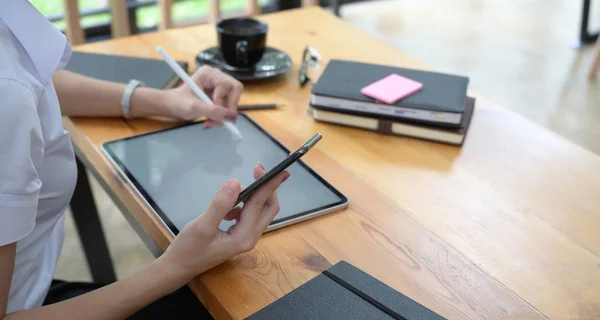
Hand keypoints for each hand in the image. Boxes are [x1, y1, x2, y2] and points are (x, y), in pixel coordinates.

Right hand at [156, 163, 289, 280]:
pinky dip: (242, 204)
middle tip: (256, 169)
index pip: (260, 204)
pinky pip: (248, 215)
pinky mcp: (238, 236)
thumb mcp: (202, 226)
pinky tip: (227, 206)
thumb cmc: (188, 249)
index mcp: (244, 236)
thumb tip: (236, 182)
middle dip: (267, 188)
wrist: (177, 268)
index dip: (268, 184)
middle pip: (269, 208)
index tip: (278, 169)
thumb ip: (220, 205)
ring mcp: (245, 238)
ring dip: (253, 195)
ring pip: (259, 211)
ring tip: (237, 186)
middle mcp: (250, 238)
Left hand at [163, 65, 242, 127]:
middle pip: (234, 92)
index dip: (225, 100)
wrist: (171, 106)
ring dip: (223, 116)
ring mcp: (219, 87)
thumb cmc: (178, 103)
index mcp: (209, 73)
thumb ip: (213, 111)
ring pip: (232, 102)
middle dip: (227, 109)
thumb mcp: (194, 108)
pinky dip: (221, 117)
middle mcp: (217, 77)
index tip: (214, 111)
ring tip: (209, 122)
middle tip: (217, 121)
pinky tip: (210, 120)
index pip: (229, 85)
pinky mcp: (220, 96)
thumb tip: (232, 117)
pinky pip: (228, 107)